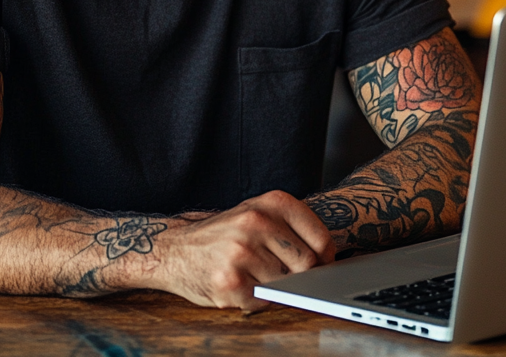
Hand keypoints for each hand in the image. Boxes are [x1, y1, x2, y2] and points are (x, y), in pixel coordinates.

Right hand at [148, 190, 334, 310]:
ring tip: (256, 275)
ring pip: (287, 285)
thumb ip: (291, 228)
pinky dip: (258, 300)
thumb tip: (329, 261)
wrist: (176, 249)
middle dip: (303, 276)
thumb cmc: (224, 234)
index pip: (320, 237)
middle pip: (308, 264)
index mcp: (269, 203)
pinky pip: (264, 301)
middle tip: (287, 274)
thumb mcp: (257, 213)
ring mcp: (242, 253)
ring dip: (276, 288)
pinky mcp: (231, 282)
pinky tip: (242, 285)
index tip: (322, 264)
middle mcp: (256, 223)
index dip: (326, 257)